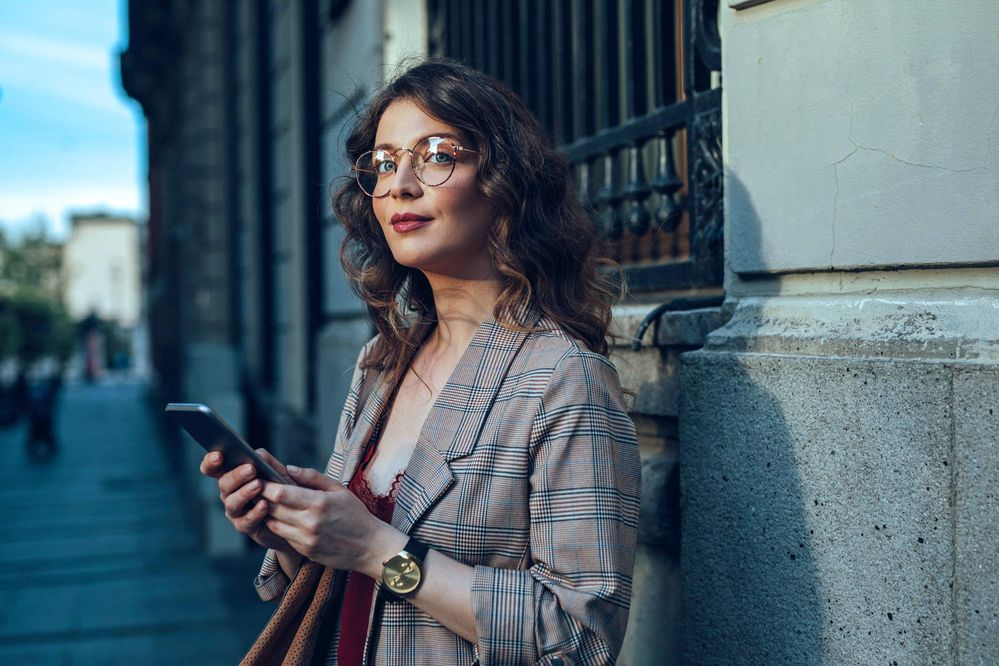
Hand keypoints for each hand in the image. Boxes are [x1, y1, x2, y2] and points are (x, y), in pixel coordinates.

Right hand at [199, 449, 292, 553]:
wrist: (293, 516)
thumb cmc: (283, 491)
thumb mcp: (278, 473)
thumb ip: (268, 462)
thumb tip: (258, 453)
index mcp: (233, 476)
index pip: (213, 468)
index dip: (210, 462)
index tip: (218, 456)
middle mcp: (230, 493)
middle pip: (223, 484)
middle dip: (236, 475)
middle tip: (251, 469)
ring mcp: (236, 511)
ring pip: (231, 503)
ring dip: (244, 493)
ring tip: (258, 485)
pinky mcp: (245, 526)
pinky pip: (246, 521)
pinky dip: (255, 512)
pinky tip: (264, 504)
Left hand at [261, 466, 403, 576]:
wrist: (370, 546)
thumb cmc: (356, 514)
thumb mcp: (339, 490)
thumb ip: (312, 478)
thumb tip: (288, 469)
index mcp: (319, 503)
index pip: (281, 493)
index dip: (266, 486)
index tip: (260, 479)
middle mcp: (310, 522)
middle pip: (272, 509)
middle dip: (263, 499)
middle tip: (258, 490)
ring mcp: (306, 539)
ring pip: (274, 524)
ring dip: (269, 514)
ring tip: (269, 504)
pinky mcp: (305, 551)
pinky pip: (284, 536)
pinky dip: (281, 527)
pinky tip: (285, 519)